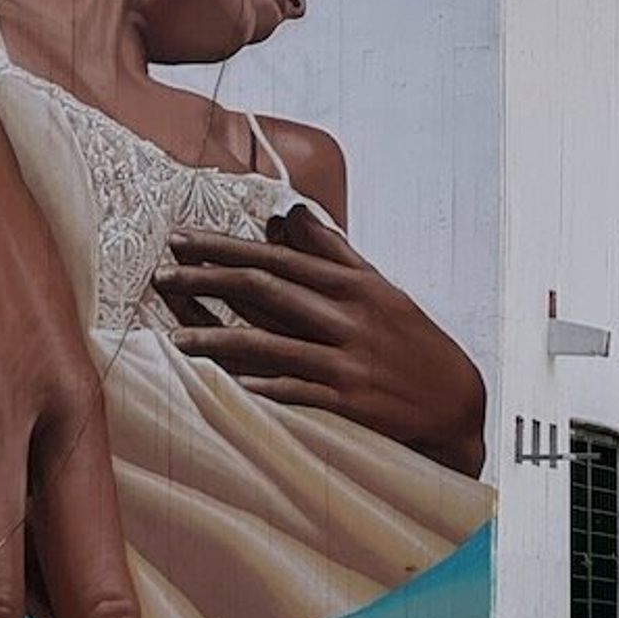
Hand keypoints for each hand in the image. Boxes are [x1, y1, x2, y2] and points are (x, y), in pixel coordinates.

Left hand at [155, 204, 486, 477]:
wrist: (457, 402)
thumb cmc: (414, 343)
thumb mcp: (380, 289)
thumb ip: (332, 252)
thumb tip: (289, 215)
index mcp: (353, 286)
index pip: (277, 257)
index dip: (225, 247)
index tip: (181, 239)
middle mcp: (348, 318)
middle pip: (266, 290)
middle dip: (208, 281)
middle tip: (161, 274)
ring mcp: (348, 361)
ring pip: (271, 344)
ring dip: (218, 341)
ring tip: (174, 339)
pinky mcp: (349, 402)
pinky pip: (295, 392)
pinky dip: (260, 388)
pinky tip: (222, 387)